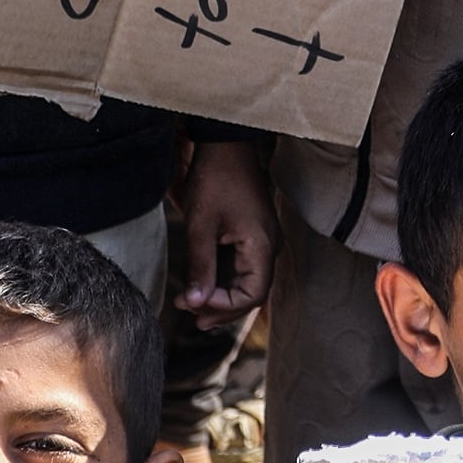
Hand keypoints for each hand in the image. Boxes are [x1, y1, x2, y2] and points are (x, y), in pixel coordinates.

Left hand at [173, 139, 274, 329]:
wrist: (226, 144)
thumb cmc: (214, 180)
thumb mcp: (201, 225)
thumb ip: (200, 266)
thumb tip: (196, 303)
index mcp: (262, 245)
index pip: (252, 294)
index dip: (223, 306)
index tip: (193, 303)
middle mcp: (271, 245)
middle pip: (253, 292)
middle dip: (223, 308)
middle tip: (192, 318)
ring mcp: (266, 239)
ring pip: (251, 282)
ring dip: (225, 297)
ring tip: (197, 307)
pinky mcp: (257, 232)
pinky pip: (248, 268)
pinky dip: (229, 282)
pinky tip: (209, 286)